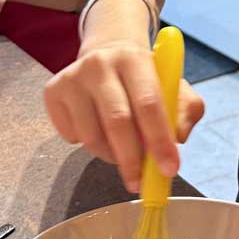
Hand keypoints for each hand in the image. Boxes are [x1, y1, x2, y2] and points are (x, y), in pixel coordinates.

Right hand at [44, 41, 204, 191]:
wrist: (107, 56)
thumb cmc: (144, 79)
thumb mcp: (172, 86)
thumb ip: (186, 111)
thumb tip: (177, 140)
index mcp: (135, 59)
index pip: (148, 103)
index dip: (159, 140)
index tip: (169, 169)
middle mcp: (100, 64)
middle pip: (117, 121)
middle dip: (132, 159)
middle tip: (141, 182)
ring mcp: (73, 77)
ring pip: (92, 136)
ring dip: (111, 156)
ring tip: (123, 151)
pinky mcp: (52, 92)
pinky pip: (71, 137)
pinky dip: (88, 146)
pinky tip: (99, 129)